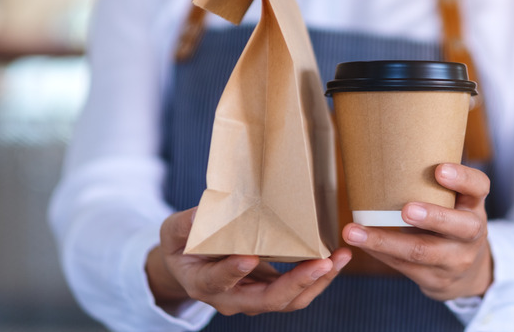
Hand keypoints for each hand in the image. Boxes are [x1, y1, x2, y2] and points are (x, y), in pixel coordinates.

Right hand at [147, 207, 351, 315]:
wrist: (190, 267)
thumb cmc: (182, 246)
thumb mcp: (174, 231)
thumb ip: (186, 224)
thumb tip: (202, 211)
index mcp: (202, 283)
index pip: (218, 282)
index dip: (232, 272)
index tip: (248, 257)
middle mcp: (230, 299)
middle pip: (266, 300)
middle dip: (296, 283)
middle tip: (322, 263)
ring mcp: (252, 299)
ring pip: (288, 301)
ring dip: (317, 282)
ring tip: (339, 259)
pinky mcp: (270, 291)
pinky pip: (297, 292)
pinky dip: (318, 277)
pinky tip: (336, 258)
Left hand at [342, 163, 491, 300]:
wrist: (466, 270)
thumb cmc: (450, 220)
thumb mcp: (454, 202)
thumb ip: (433, 185)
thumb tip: (384, 151)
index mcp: (474, 204)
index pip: (478, 187)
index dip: (462, 178)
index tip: (440, 169)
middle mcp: (472, 233)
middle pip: (459, 226)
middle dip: (432, 217)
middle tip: (406, 209)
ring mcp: (456, 259)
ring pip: (422, 252)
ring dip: (385, 241)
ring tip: (354, 231)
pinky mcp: (436, 278)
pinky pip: (404, 266)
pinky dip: (379, 252)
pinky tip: (360, 242)